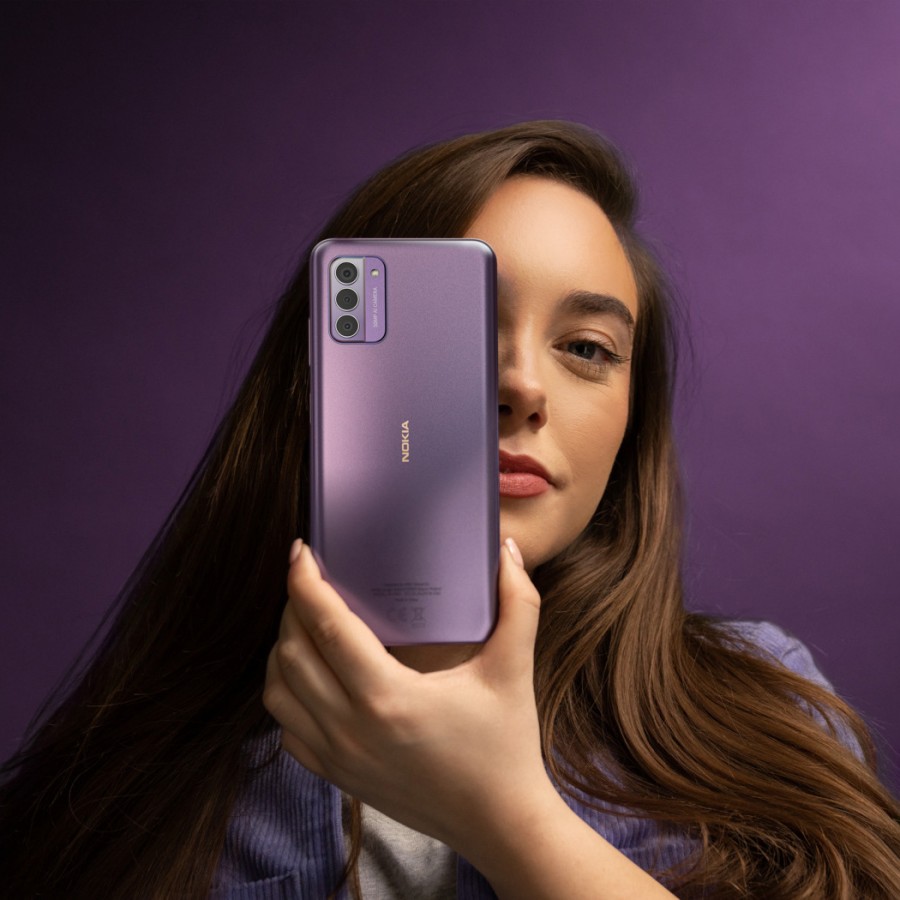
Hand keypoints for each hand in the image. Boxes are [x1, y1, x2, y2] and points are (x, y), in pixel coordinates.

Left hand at [262, 536, 547, 854]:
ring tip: (305, 622)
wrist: (500, 823)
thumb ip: (517, 602)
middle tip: (311, 580)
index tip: (300, 551)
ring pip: (277, 692)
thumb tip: (507, 549)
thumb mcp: (514, 668)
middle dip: (293, 607)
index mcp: (389, 697)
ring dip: (282, 650)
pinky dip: (285, 693)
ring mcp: (338, 757)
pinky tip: (309, 674)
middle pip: (291, 653)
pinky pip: (287, 729)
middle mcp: (351, 729)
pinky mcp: (337, 776)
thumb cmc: (506, 746)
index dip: (305, 582)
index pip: (326, 627)